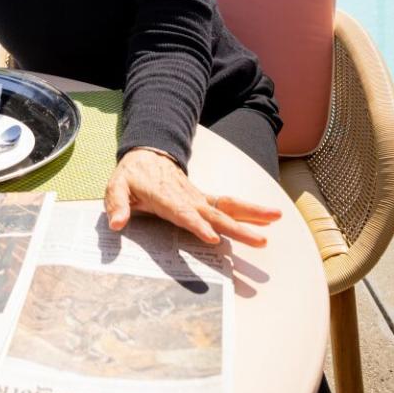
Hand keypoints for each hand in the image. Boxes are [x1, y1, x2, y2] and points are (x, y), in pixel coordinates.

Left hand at [105, 148, 281, 246]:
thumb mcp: (117, 187)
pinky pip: (228, 206)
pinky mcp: (204, 200)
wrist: (147, 152)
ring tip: (277, 219)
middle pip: (216, 214)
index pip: (184, 213)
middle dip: (238, 228)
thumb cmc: (132, 174)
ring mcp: (199, 199)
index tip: (213, 238)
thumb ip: (117, 205)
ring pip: (229, 206)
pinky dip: (249, 211)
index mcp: (167, 198)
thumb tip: (117, 224)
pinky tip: (267, 220)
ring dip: (253, 214)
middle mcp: (188, 198)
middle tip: (261, 240)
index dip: (197, 225)